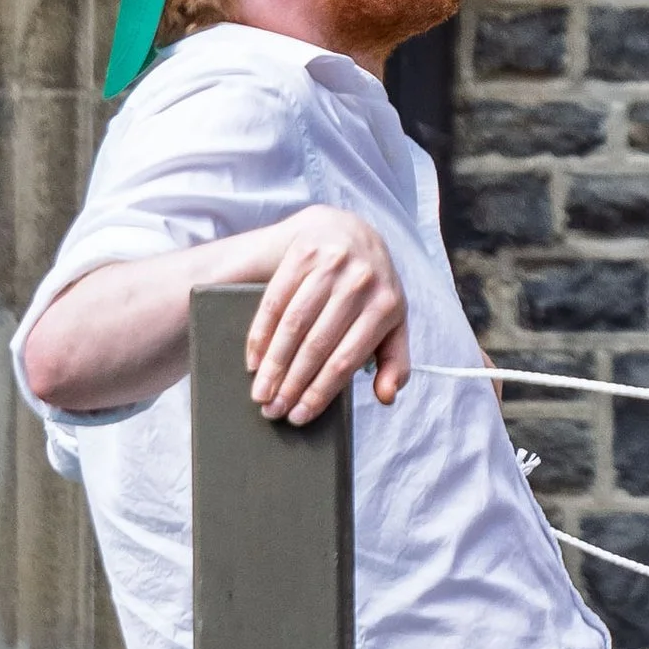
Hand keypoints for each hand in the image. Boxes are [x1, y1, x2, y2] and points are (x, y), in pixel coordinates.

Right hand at [245, 205, 411, 421]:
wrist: (350, 231)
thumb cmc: (371, 288)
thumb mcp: (393, 320)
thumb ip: (395, 360)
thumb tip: (387, 397)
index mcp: (386, 306)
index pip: (346, 360)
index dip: (319, 392)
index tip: (299, 416)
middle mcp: (360, 283)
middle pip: (317, 345)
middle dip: (292, 384)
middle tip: (273, 411)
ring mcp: (331, 265)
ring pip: (293, 325)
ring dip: (273, 364)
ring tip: (260, 393)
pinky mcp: (303, 252)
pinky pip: (275, 300)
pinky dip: (261, 333)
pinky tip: (254, 359)